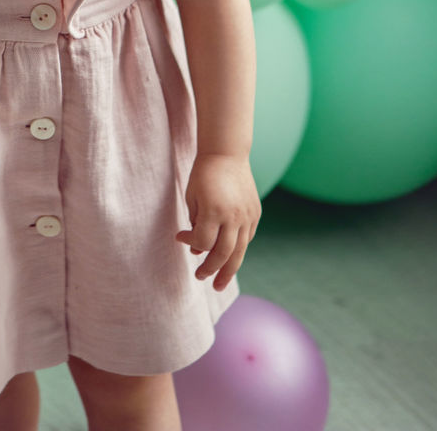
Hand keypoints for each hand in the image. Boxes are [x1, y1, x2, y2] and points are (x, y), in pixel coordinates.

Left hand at [176, 153, 261, 291]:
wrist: (227, 153)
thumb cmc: (203, 174)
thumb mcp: (192, 196)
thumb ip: (195, 223)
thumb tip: (197, 250)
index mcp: (213, 210)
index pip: (202, 241)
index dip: (190, 243)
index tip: (181, 237)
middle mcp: (233, 216)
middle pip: (223, 253)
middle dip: (211, 270)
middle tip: (202, 279)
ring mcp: (247, 216)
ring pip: (239, 251)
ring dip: (228, 269)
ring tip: (219, 283)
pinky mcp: (255, 213)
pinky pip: (247, 238)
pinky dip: (238, 249)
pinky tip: (230, 257)